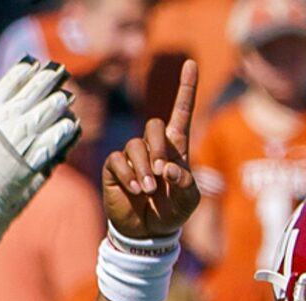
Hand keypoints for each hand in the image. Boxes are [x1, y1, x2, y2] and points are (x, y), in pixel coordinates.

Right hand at [102, 62, 199, 242]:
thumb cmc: (171, 212)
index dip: (186, 88)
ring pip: (135, 146)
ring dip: (144, 168)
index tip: (191, 63)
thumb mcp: (188, 200)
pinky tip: (135, 190)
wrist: (147, 232)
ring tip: (148, 190)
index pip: (182, 111)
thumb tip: (166, 168)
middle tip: (161, 173)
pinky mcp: (115, 167)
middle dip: (158, 147)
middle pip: (154, 126)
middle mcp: (153, 146)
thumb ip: (185, 183)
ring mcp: (132, 155)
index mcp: (176, 147)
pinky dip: (128, 176)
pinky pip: (119, 161)